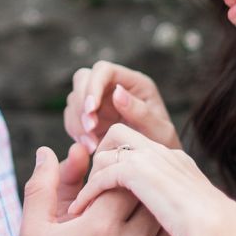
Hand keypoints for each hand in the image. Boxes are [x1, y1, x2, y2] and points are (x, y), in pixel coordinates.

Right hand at [19, 145, 180, 235]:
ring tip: (141, 220)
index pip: (128, 178)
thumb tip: (49, 150)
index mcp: (101, 225)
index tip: (109, 185)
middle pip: (154, 198)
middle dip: (142, 193)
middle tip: (129, 197)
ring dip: (159, 218)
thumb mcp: (33, 232)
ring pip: (171, 227)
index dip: (120, 177)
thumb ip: (43, 185)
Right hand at [64, 61, 179, 155]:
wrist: (154, 165)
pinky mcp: (90, 118)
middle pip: (83, 79)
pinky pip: (72, 118)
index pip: (104, 70)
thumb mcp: (159, 131)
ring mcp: (100, 102)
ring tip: (93, 145)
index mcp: (134, 83)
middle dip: (82, 104)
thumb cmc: (163, 145)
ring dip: (78, 122)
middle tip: (91, 129)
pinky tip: (90, 146)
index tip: (92, 109)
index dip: (93, 86)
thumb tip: (117, 91)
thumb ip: (140, 112)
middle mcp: (114, 87)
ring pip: (74, 99)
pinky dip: (76, 132)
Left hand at [68, 123, 235, 235]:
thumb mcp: (192, 214)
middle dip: (100, 156)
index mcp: (175, 160)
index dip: (119, 159)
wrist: (219, 232)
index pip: (139, 145)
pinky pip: (102, 173)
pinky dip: (88, 191)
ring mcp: (151, 158)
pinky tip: (81, 209)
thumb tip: (168, 218)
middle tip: (92, 186)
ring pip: (106, 151)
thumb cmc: (212, 234)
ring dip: (91, 175)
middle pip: (119, 135)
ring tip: (84, 200)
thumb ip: (174, 206)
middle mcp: (162, 152)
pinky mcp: (138, 171)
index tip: (106, 183)